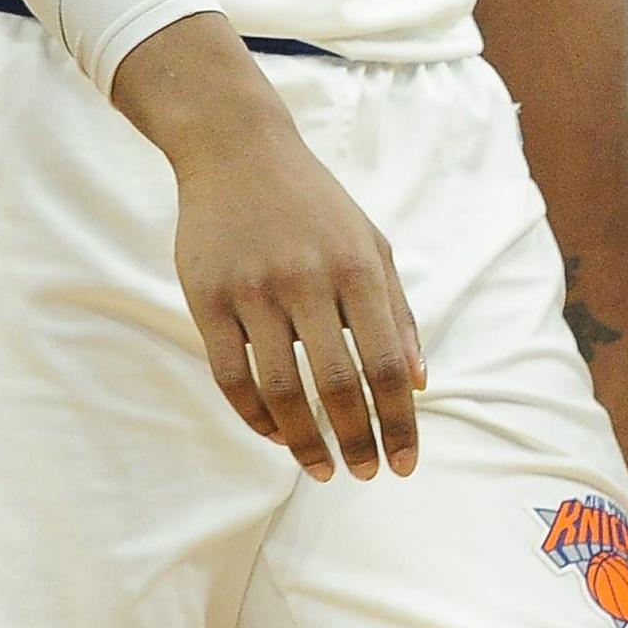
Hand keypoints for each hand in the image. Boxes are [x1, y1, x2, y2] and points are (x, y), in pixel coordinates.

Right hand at [121, 22, 421, 479]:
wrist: (237, 152)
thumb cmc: (317, 206)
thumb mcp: (374, 245)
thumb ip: (399, 313)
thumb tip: (421, 383)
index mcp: (358, 268)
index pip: (386, 363)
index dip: (398, 420)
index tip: (404, 463)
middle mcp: (307, 280)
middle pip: (336, 383)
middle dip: (355, 440)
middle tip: (364, 474)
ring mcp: (252, 290)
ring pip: (279, 388)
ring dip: (303, 440)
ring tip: (322, 468)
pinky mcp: (207, 298)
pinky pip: (230, 374)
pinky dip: (254, 415)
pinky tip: (275, 435)